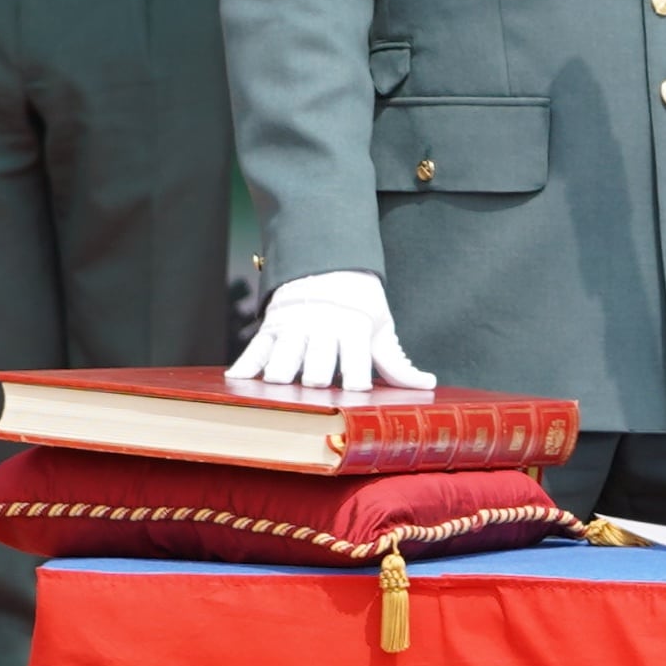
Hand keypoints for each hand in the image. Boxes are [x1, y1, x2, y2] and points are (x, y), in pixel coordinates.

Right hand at [228, 270, 435, 391]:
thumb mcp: (381, 327)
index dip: (355, 388)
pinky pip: (255, 349)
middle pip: (315, 372)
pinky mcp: (272, 327)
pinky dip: (245, 366)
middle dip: (315, 387)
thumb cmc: (360, 302)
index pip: (355, 370)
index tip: (356, 404)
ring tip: (280, 394)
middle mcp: (322, 330)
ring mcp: (293, 328)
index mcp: (353, 330)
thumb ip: (397, 363)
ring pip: (282, 363)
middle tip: (316, 400)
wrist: (329, 261)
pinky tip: (238, 383)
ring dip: (280, 381)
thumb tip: (428, 385)